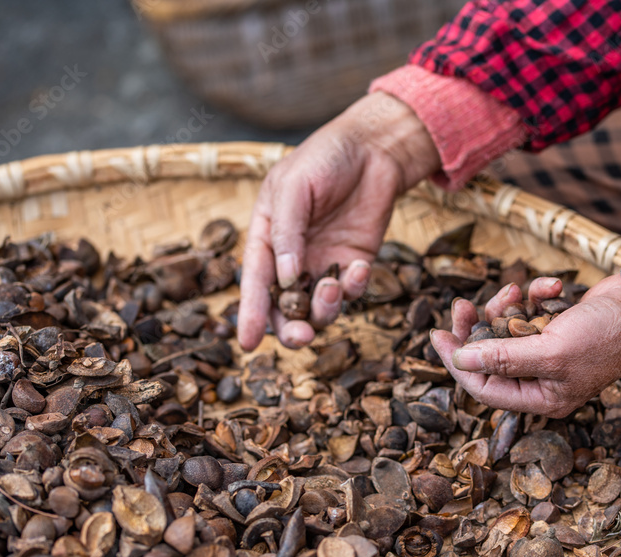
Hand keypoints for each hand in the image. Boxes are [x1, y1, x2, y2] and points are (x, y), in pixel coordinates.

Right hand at [237, 92, 440, 350]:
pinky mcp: (354, 264)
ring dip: (325, 309)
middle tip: (301, 336)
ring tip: (333, 287)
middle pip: (285, 308)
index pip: (255, 283)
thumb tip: (284, 279)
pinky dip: (355, 288)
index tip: (247, 344)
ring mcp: (324, 263)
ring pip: (319, 308)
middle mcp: (292, 258)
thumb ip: (287, 232)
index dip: (251, 315)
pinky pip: (352, 291)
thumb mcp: (295, 187)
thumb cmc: (324, 158)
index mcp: (266, 238)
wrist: (373, 148)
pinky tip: (359, 268)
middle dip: (290, 328)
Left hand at [431, 276, 620, 417]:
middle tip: (461, 305)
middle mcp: (542, 378)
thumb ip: (502, 357)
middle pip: (490, 356)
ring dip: (508, 305)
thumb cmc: (606, 335)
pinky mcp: (557, 325)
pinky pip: (531, 310)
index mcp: (541, 397)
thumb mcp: (549, 350)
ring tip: (516, 289)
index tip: (437, 335)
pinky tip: (551, 286)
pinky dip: (535, 295)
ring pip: (507, 328)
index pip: (483, 386)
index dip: (457, 362)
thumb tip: (460, 359)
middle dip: (476, 328)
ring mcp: (550, 351)